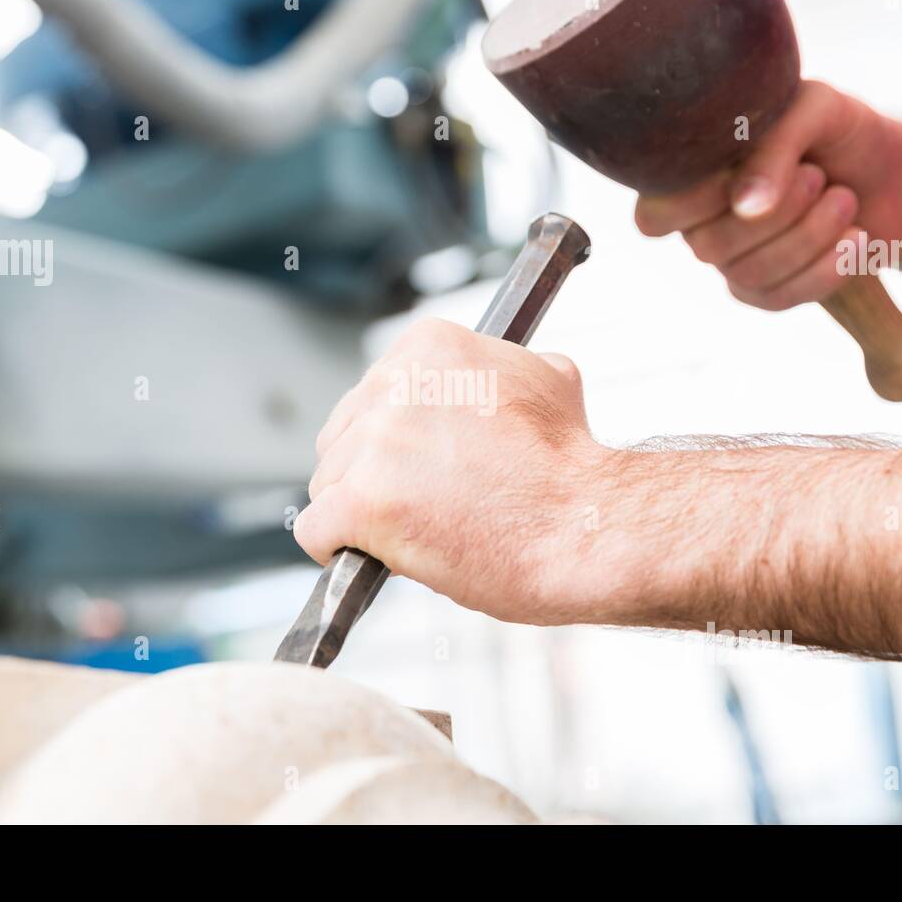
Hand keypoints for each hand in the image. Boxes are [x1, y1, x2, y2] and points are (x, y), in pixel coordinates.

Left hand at [294, 317, 609, 624]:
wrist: (586, 529)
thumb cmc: (570, 472)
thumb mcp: (548, 382)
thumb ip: (502, 369)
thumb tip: (500, 371)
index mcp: (429, 346)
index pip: (374, 395)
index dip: (397, 441)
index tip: (425, 464)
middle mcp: (394, 384)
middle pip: (342, 438)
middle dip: (373, 476)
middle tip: (426, 504)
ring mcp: (374, 443)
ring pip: (327, 485)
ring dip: (361, 516)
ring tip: (420, 531)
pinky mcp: (360, 501)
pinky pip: (314, 531)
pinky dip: (338, 549)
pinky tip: (376, 555)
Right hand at [635, 81, 901, 309]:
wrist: (896, 174)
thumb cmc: (842, 131)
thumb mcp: (813, 109)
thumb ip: (772, 147)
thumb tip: (744, 207)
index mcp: (694, 174)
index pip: (654, 215)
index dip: (692, 204)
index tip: (742, 173)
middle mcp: (702, 222)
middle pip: (708, 246)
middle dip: (776, 213)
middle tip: (817, 176)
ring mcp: (732, 260)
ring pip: (747, 274)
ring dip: (808, 236)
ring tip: (845, 199)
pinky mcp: (767, 290)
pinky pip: (777, 299)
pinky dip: (825, 270)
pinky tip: (855, 238)